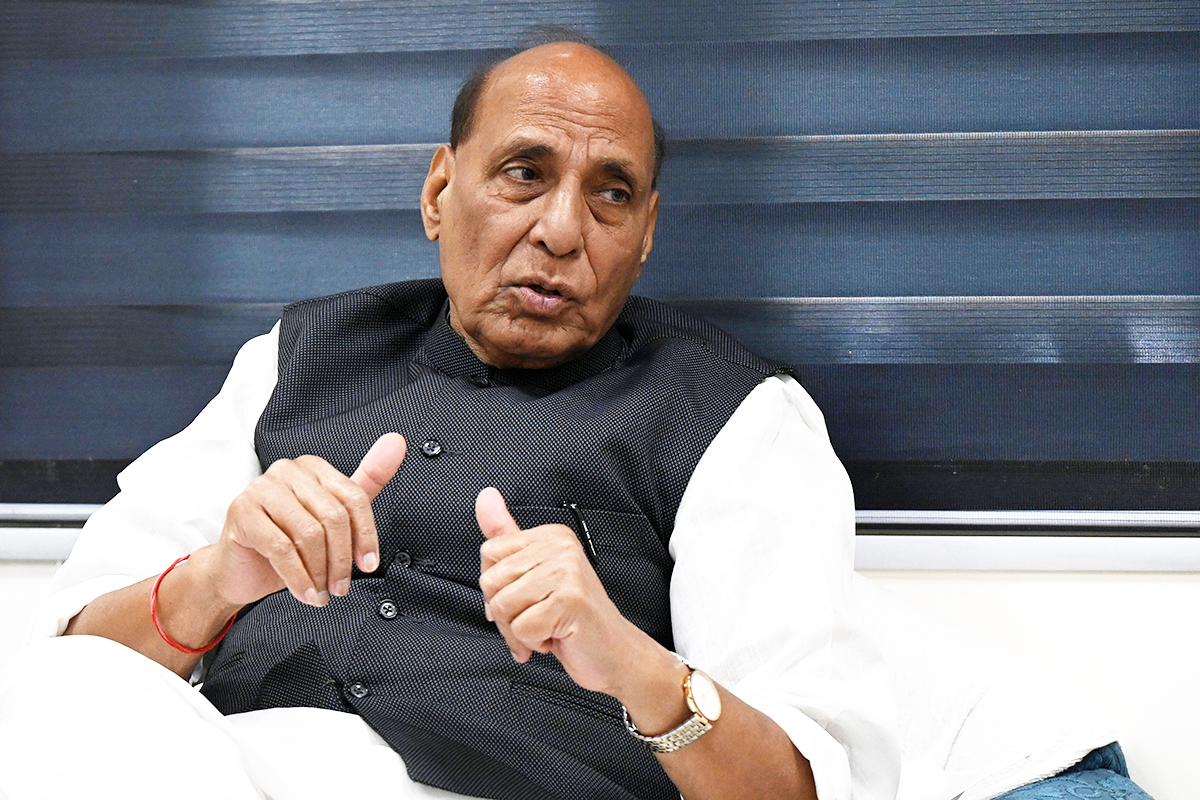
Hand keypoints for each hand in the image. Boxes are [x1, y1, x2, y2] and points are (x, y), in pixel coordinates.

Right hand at [210, 432, 406, 607]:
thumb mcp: (334, 516)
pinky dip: (299, 577)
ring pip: (309, 533)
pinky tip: (305, 592)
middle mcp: (286, 470)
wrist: (240, 570)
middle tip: (341, 586)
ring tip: (322, 592)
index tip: (368, 563)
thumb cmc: (288, 543)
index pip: (353, 497)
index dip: (365, 535)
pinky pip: (281, 548)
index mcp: (312, 467)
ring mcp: (260, 488)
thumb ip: (367, 481)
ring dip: (320, 572)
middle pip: (333, 516)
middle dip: (341, 559)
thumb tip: (397, 442)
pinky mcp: (242, 512)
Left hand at [477, 487, 641, 694]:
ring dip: (519, 631)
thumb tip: (485, 495)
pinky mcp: (571, 601)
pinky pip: (522, 628)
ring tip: (548, 627)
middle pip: (491, 582)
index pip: (489, 553)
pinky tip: (556, 636)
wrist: (613, 651)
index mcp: (552, 535)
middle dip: (505, 614)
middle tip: (536, 618)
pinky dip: (533, 642)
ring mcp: (568, 572)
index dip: (497, 587)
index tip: (523, 600)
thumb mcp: (534, 572)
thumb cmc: (571, 617)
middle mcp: (561, 547)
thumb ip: (506, 535)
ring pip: (502, 607)